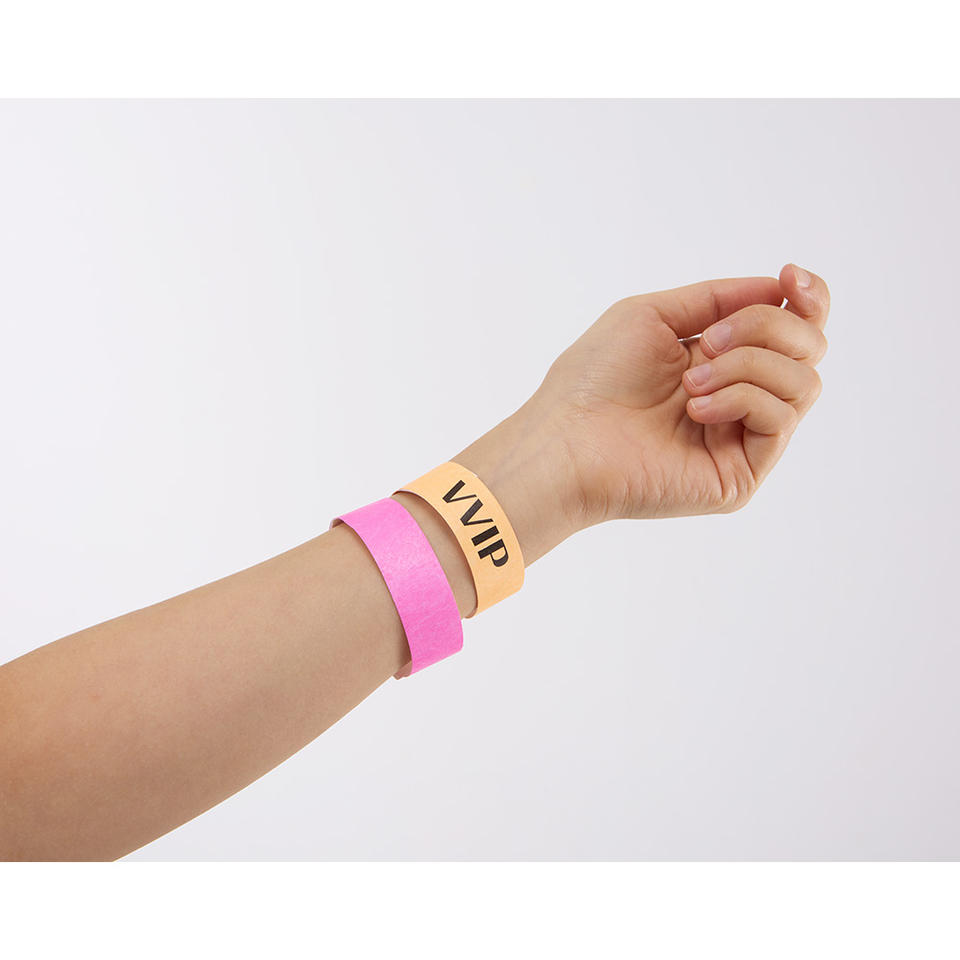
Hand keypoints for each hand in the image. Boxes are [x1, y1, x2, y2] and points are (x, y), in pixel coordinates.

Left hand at [457, 265, 828, 564]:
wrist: (567, 439)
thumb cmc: (594, 378)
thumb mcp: (655, 314)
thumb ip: (718, 298)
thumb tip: (779, 287)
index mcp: (723, 361)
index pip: (796, 329)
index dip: (809, 298)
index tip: (792, 277)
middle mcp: (741, 399)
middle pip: (809, 347)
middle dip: (765, 326)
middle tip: (706, 342)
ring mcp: (744, 439)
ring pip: (802, 382)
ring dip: (745, 365)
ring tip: (689, 385)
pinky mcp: (743, 474)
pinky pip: (780, 417)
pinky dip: (740, 398)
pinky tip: (694, 410)